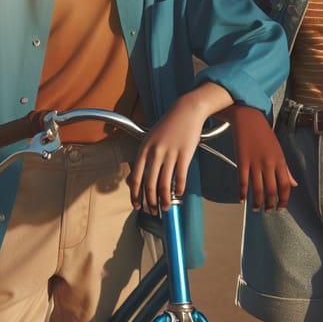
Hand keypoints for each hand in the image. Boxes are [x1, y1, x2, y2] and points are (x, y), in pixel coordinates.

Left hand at [129, 83, 233, 212]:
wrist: (186, 110)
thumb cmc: (169, 124)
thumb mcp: (151, 138)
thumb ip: (147, 155)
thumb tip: (145, 177)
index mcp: (144, 149)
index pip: (136, 178)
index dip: (135, 195)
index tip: (137, 205)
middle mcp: (155, 153)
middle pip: (149, 185)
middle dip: (150, 202)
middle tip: (153, 211)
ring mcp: (170, 154)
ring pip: (164, 184)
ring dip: (165, 200)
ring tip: (166, 207)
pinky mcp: (184, 154)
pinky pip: (180, 177)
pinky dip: (179, 189)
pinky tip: (179, 194)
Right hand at [224, 105, 296, 211]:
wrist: (248, 118)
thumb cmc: (264, 134)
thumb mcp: (278, 150)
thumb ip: (286, 169)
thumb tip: (294, 184)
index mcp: (280, 160)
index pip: (285, 186)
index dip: (284, 200)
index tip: (281, 208)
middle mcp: (269, 163)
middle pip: (272, 190)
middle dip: (271, 205)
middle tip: (268, 211)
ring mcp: (255, 162)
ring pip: (258, 189)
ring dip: (257, 202)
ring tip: (256, 209)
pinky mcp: (242, 161)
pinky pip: (243, 182)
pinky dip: (243, 193)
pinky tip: (242, 200)